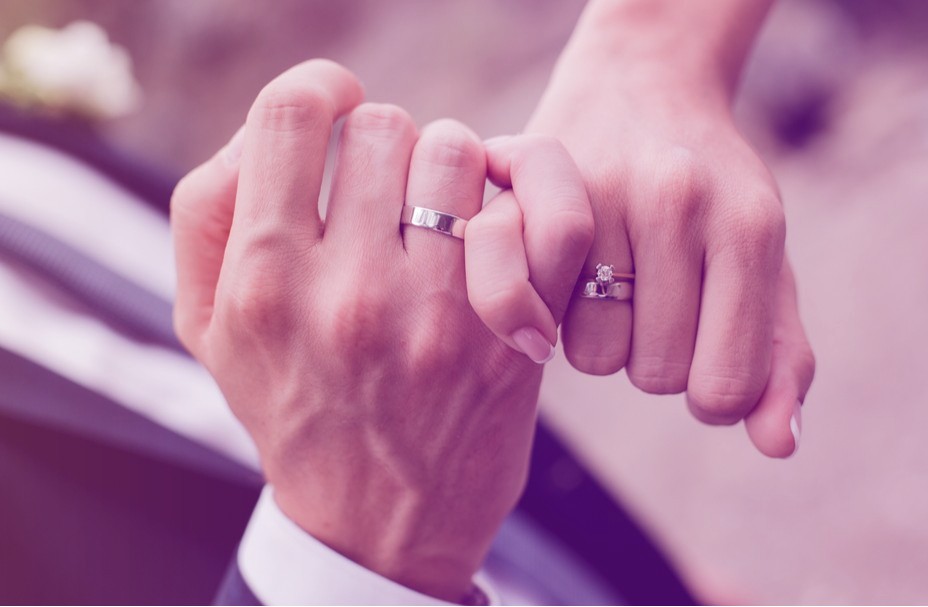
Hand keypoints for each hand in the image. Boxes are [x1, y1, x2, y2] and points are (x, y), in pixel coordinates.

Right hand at [170, 60, 590, 601]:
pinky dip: (528, 198)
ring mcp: (436, 315)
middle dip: (388, 148)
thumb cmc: (291, 408)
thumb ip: (207, 212)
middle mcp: (349, 292)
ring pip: (461, 153)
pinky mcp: (507, 337)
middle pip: (387, 125)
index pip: (291, 113)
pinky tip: (500, 227)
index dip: (322, 91)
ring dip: (453, 171)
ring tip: (440, 216)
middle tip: (388, 194)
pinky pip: (536, 212)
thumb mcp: (208, 327)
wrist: (373, 525)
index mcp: (264, 281)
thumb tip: (266, 131)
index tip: (338, 111)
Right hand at [523, 1, 815, 456]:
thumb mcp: (765, 266)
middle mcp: (675, 202)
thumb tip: (778, 445)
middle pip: (656, 374)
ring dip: (605, 340)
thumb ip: (780, 356)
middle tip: (658, 307)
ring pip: (594, 354)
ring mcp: (599, 192)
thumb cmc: (713, 194)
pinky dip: (552, 315)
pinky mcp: (534, 193)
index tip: (706, 354)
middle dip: (658, 358)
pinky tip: (567, 282)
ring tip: (612, 288)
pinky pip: (538, 313)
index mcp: (748, 225)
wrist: (641, 84)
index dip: (714, 393)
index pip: (724, 389)